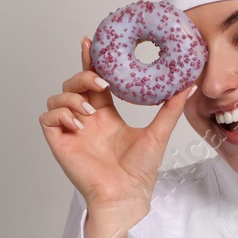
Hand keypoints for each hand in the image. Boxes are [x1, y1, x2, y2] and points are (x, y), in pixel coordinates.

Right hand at [39, 36, 197, 237]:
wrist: (127, 195)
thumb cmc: (140, 171)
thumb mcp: (158, 132)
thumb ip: (170, 108)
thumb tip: (189, 85)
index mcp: (105, 114)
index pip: (93, 80)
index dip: (89, 60)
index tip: (90, 41)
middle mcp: (86, 119)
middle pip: (73, 84)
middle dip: (83, 75)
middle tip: (101, 83)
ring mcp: (72, 130)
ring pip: (57, 97)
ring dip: (73, 97)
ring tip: (92, 112)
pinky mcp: (60, 142)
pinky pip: (48, 117)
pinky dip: (63, 114)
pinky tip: (81, 124)